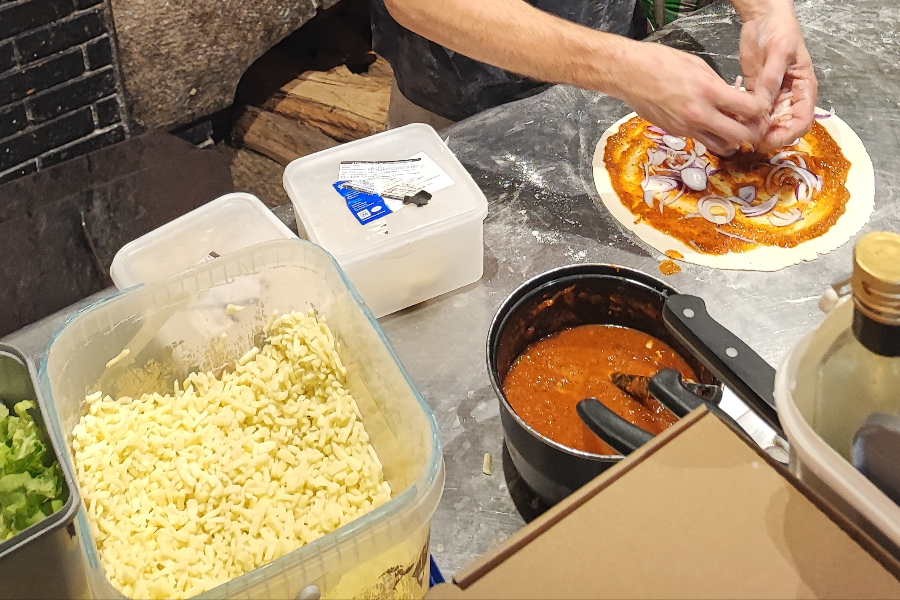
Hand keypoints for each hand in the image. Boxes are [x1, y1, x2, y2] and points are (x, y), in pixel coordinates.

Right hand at [613, 42, 768, 154]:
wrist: (629, 75)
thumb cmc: (662, 63)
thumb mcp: (699, 66)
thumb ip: (719, 85)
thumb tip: (733, 99)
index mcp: (710, 92)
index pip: (750, 110)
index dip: (761, 110)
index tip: (761, 108)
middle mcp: (700, 115)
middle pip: (740, 136)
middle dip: (752, 132)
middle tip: (753, 124)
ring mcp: (687, 128)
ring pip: (722, 146)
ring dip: (732, 140)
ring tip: (732, 128)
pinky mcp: (676, 133)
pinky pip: (702, 140)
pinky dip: (711, 136)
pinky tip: (709, 124)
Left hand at [739, 0, 817, 150]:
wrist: (764, 18)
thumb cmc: (781, 31)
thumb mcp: (778, 53)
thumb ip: (771, 80)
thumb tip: (762, 107)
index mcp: (804, 89)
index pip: (802, 121)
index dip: (787, 134)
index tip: (769, 138)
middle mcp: (790, 97)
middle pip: (784, 128)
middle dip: (769, 136)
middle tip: (748, 139)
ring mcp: (772, 97)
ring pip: (766, 124)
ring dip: (754, 131)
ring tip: (738, 131)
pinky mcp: (756, 94)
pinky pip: (751, 113)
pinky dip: (743, 120)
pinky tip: (732, 121)